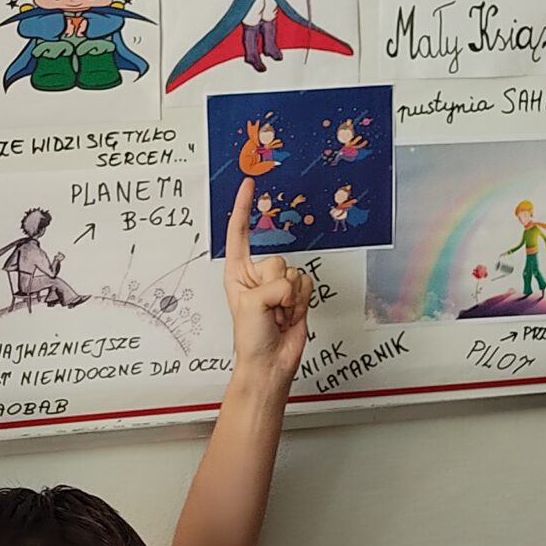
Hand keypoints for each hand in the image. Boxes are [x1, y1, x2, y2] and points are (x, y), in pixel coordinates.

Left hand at [223, 179, 312, 380]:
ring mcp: (279, 285)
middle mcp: (258, 275)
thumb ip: (271, 286)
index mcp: (237, 271)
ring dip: (290, 299)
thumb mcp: (251, 306)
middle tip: (268, 309)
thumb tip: (289, 284)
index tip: (249, 183)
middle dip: (277, 287)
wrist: (270, 362)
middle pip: (278, 258)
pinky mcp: (297, 294)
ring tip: (278, 315)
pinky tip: (290, 315)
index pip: (240, 231)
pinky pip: (308, 283)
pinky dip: (302, 302)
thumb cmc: (250, 338)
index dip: (245, 207)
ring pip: (295, 271)